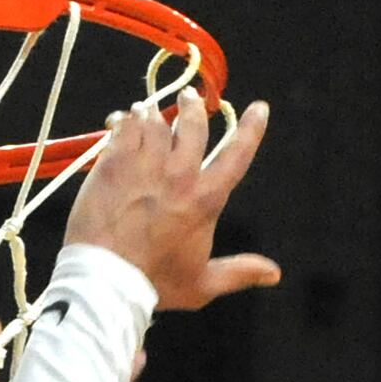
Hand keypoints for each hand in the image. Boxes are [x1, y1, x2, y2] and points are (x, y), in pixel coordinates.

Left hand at [64, 88, 279, 310]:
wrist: (106, 279)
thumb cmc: (154, 283)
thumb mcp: (202, 284)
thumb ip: (239, 272)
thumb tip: (274, 274)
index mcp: (205, 200)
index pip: (237, 155)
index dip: (251, 129)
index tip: (259, 108)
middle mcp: (179, 174)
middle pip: (193, 125)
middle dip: (194, 107)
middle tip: (190, 97)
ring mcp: (145, 165)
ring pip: (155, 121)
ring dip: (154, 113)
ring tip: (148, 110)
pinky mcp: (114, 162)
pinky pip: (124, 127)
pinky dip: (125, 120)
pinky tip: (122, 120)